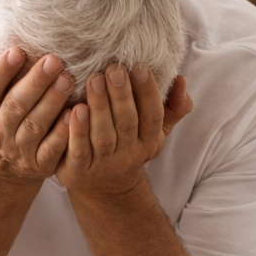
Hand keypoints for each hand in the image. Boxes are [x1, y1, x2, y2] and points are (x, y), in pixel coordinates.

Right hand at [0, 39, 74, 184]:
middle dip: (36, 82)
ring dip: (53, 102)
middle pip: (16, 105)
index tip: (17, 51)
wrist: (4, 164)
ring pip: (36, 125)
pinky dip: (64, 131)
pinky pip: (53, 148)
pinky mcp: (40, 165)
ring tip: (68, 79)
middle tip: (54, 61)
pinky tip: (76, 112)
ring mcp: (19, 151)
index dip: (1, 72)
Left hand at [56, 62, 192, 199]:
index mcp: (149, 142)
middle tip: (114, 69)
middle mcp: (129, 154)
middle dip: (121, 94)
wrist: (105, 188)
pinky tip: (74, 109)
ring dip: (99, 107)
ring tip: (94, 80)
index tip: (140, 66)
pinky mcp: (78, 171)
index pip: (153, 115)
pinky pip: (79, 150)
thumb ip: (173, 107)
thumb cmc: (129, 145)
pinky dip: (77, 130)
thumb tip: (181, 80)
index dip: (147, 92)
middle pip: (127, 123)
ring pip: (103, 135)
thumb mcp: (156, 131)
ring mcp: (103, 164)